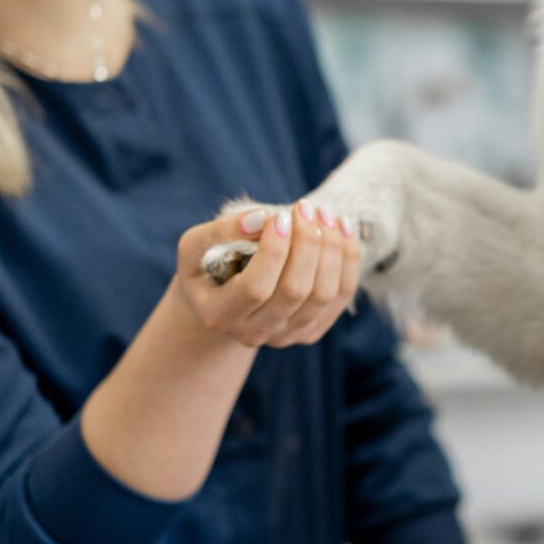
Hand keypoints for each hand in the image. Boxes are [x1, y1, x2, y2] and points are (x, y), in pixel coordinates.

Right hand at [173, 200, 362, 349]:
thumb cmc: (205, 264)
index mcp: (220, 314)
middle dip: (307, 244)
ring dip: (332, 249)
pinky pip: (340, 297)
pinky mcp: (311, 330)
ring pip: (323, 296)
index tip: (280, 217)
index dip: (273, 251)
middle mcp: (253, 333)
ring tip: (326, 214)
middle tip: (306, 207)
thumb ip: (221, 231)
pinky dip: (348, 260)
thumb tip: (262, 218)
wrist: (222, 297)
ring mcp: (286, 336)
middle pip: (295, 292)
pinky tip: (342, 229)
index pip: (255, 288)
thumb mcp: (196, 245)